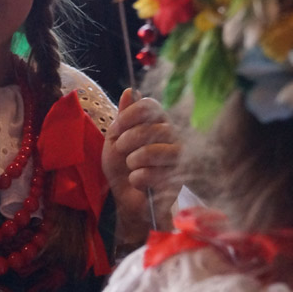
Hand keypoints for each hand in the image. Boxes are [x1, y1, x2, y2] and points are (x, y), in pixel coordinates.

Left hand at [102, 88, 179, 244]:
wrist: (125, 200)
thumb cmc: (121, 168)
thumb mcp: (113, 142)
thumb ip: (122, 118)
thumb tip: (129, 91)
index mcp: (155, 122)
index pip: (151, 106)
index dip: (131, 115)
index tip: (117, 128)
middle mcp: (171, 135)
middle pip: (154, 127)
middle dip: (130, 140)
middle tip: (122, 150)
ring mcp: (177, 156)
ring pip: (157, 150)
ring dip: (135, 160)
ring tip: (132, 167)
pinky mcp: (178, 178)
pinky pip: (158, 174)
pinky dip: (140, 179)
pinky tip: (139, 182)